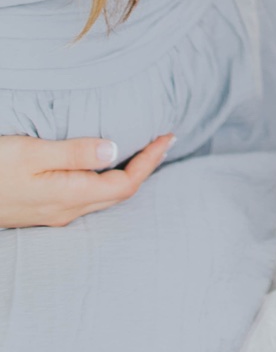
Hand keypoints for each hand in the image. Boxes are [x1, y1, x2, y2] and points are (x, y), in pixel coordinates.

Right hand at [0, 133, 174, 227]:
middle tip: (163, 141)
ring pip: (102, 197)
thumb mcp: (31, 153)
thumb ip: (74, 153)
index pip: (126, 183)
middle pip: (119, 193)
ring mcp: (52, 214)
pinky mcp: (39, 211)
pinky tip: (102, 166)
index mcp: (69, 196)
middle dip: (145, 167)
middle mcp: (65, 210)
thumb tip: (114, 149)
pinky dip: (104, 179)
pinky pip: (85, 197)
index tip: (168, 136)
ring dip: (126, 174)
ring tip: (141, 151)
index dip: (151, 161)